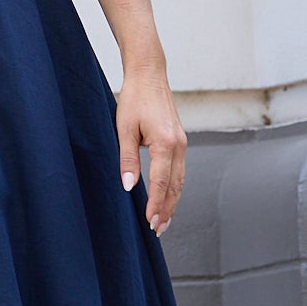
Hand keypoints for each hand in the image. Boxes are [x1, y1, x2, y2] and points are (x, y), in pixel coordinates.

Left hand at [117, 70, 185, 234]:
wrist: (149, 76)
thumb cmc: (135, 99)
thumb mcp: (124, 130)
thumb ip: (128, 159)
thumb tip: (129, 186)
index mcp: (165, 143)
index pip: (162, 182)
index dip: (156, 205)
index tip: (151, 222)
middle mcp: (179, 145)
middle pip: (176, 186)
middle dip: (168, 209)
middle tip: (158, 229)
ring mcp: (182, 143)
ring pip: (181, 180)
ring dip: (173, 201)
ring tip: (164, 220)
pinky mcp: (180, 141)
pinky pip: (180, 170)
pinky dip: (175, 187)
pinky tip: (168, 197)